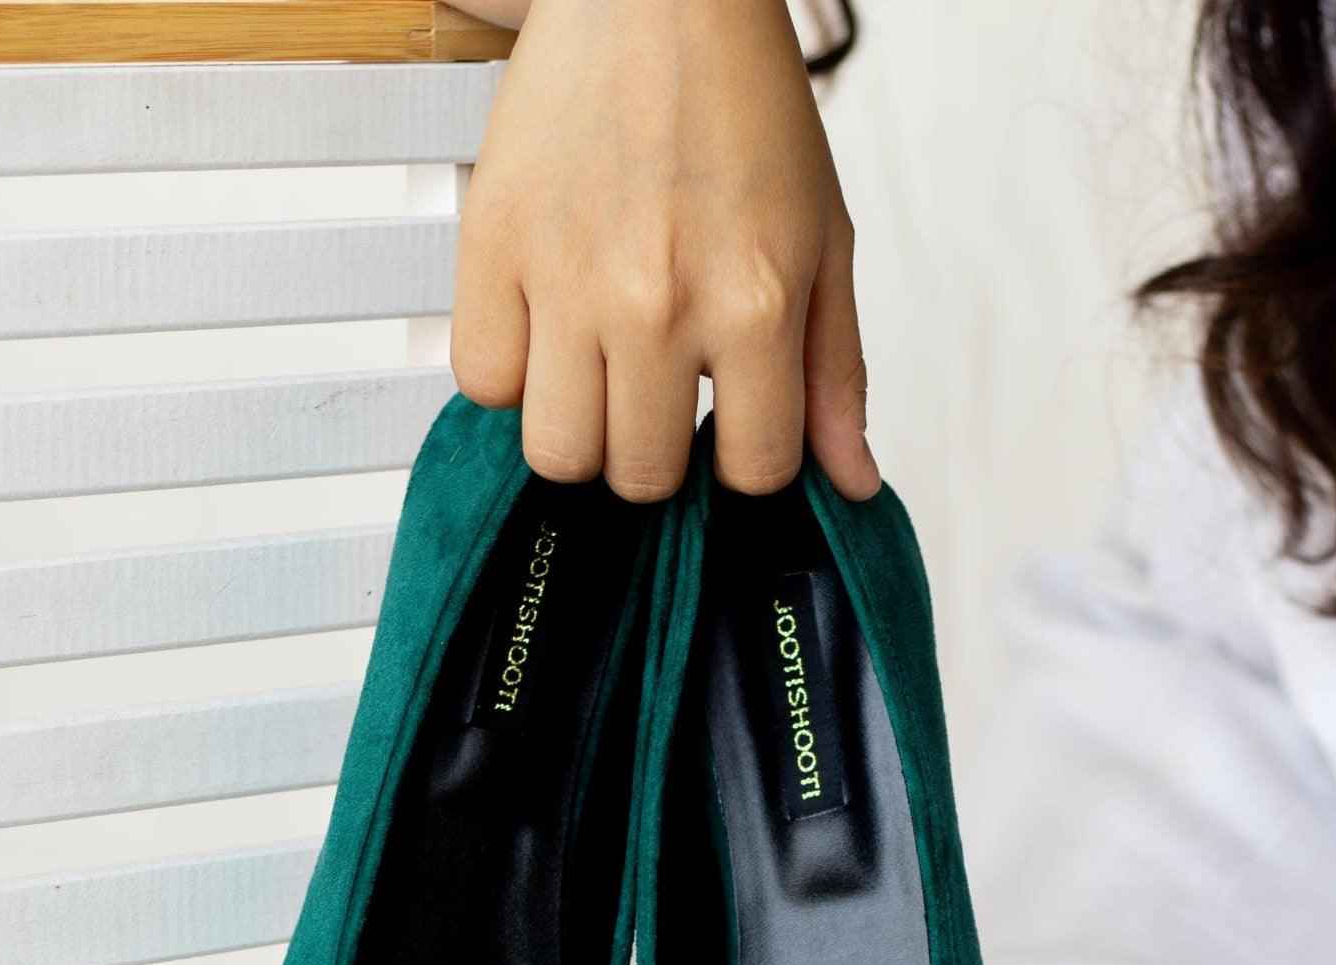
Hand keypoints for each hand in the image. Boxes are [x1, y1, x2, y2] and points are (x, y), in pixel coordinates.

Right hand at [451, 0, 878, 503]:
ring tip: (601, 375)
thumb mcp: (825, 241)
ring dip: (582, 433)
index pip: (749, 472)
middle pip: (639, 476)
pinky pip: (483, 382)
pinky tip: (548, 331)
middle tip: (661, 397)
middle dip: (656, 457)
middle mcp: (658, 302)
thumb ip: (836, 375)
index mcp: (755, 304)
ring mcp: (567, 277)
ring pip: (556, 453)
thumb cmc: (747, 109)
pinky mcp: (493, 243)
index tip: (730, 433)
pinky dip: (513, 375)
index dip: (743, 466)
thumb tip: (851, 484)